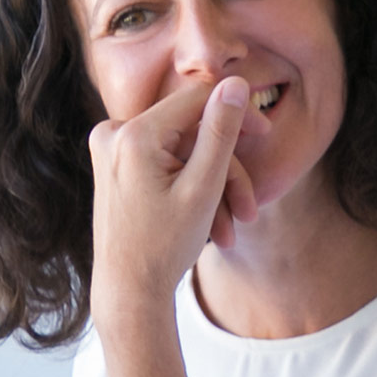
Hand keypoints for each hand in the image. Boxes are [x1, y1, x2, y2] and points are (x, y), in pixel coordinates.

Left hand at [86, 77, 261, 313]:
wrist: (127, 293)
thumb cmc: (163, 247)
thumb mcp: (202, 188)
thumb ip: (220, 133)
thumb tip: (236, 83)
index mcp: (133, 135)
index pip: (196, 100)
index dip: (236, 113)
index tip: (266, 132)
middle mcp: (113, 134)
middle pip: (191, 134)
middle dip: (225, 173)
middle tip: (250, 211)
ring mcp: (111, 150)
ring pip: (181, 154)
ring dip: (212, 189)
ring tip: (228, 233)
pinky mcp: (115, 166)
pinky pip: (164, 164)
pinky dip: (190, 191)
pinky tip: (209, 227)